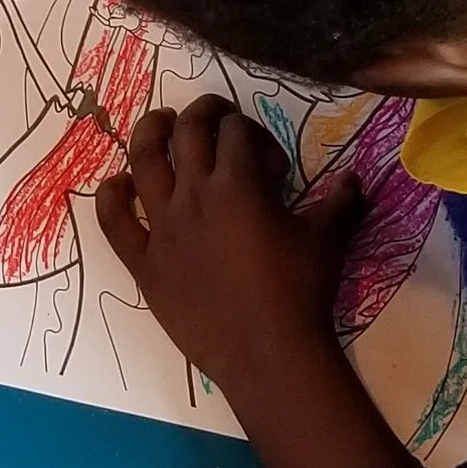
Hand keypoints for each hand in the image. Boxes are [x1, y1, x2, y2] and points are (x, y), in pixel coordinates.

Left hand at [97, 101, 414, 467]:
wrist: (268, 354)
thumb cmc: (300, 293)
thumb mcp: (327, 240)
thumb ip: (340, 202)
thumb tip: (354, 177)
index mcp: (238, 185)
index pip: (234, 131)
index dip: (252, 132)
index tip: (269, 161)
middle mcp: (194, 196)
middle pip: (187, 132)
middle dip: (202, 113)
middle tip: (213, 115)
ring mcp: (163, 228)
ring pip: (142, 162)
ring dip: (150, 134)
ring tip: (160, 124)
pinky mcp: (145, 263)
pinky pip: (115, 223)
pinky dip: (112, 197)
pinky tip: (117, 184)